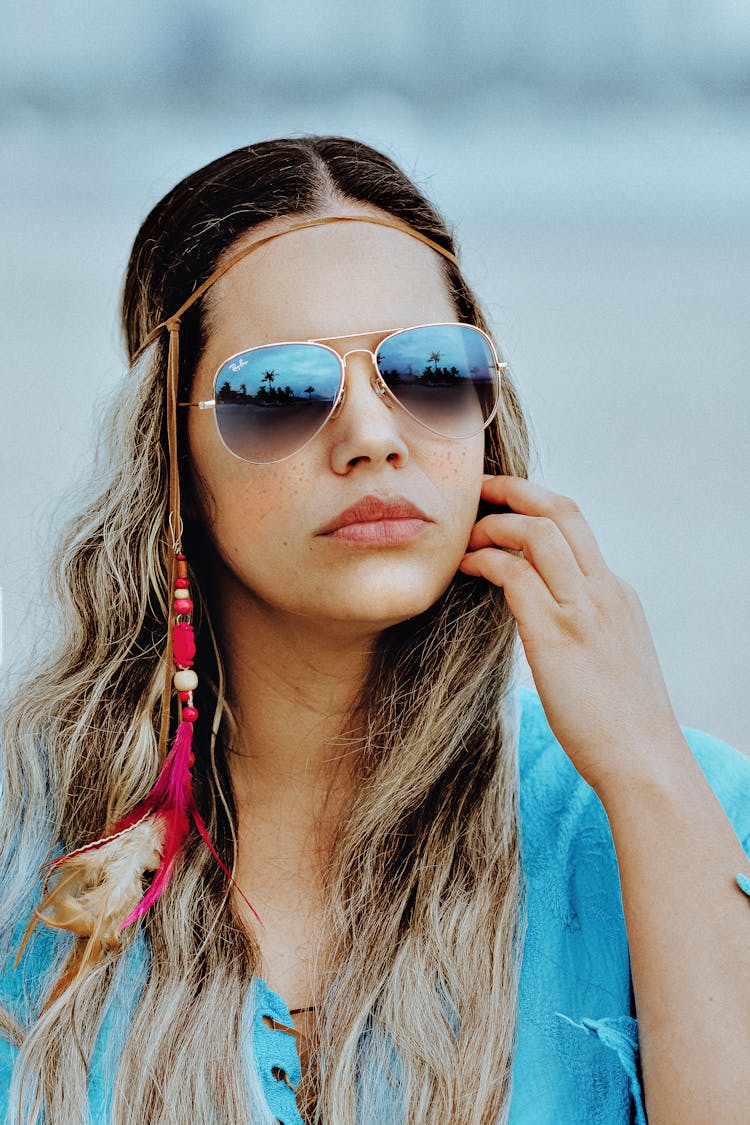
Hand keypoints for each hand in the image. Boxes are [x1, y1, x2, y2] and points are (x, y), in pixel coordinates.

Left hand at [458, 476, 685, 794]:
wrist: (645, 762)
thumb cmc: (621, 726)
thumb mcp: (611, 660)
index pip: (576, 528)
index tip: (506, 506)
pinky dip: (485, 562)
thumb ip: (584, 632)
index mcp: (616, 594)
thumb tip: (547, 626)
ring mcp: (583, 609)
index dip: (536, 508)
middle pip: (563, 510)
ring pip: (538, 532)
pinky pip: (514, 574)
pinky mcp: (556, 634)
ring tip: (464, 535)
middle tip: (481, 490)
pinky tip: (465, 569)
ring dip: (495, 523)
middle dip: (517, 489)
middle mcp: (604, 591)